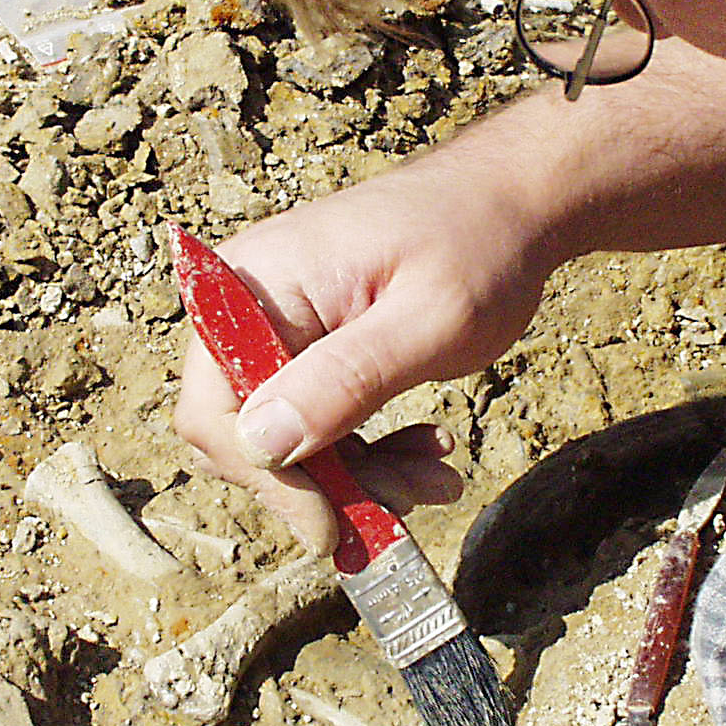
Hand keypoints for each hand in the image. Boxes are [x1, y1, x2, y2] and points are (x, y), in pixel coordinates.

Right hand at [171, 145, 553, 554]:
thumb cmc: (476, 243)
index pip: (214, 409)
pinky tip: (427, 449)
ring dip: (359, 475)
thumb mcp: (426, 321)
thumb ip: (346, 380)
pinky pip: (316, 421)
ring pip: (286, 440)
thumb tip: (261, 443)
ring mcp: (277, 325)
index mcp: (257, 284)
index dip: (265, 478)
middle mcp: (249, 305)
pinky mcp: (309, 345)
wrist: (511, 201)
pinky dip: (369, 450)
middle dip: (325, 483)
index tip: (333, 525)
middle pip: (246, 434)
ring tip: (435, 474)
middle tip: (408, 499)